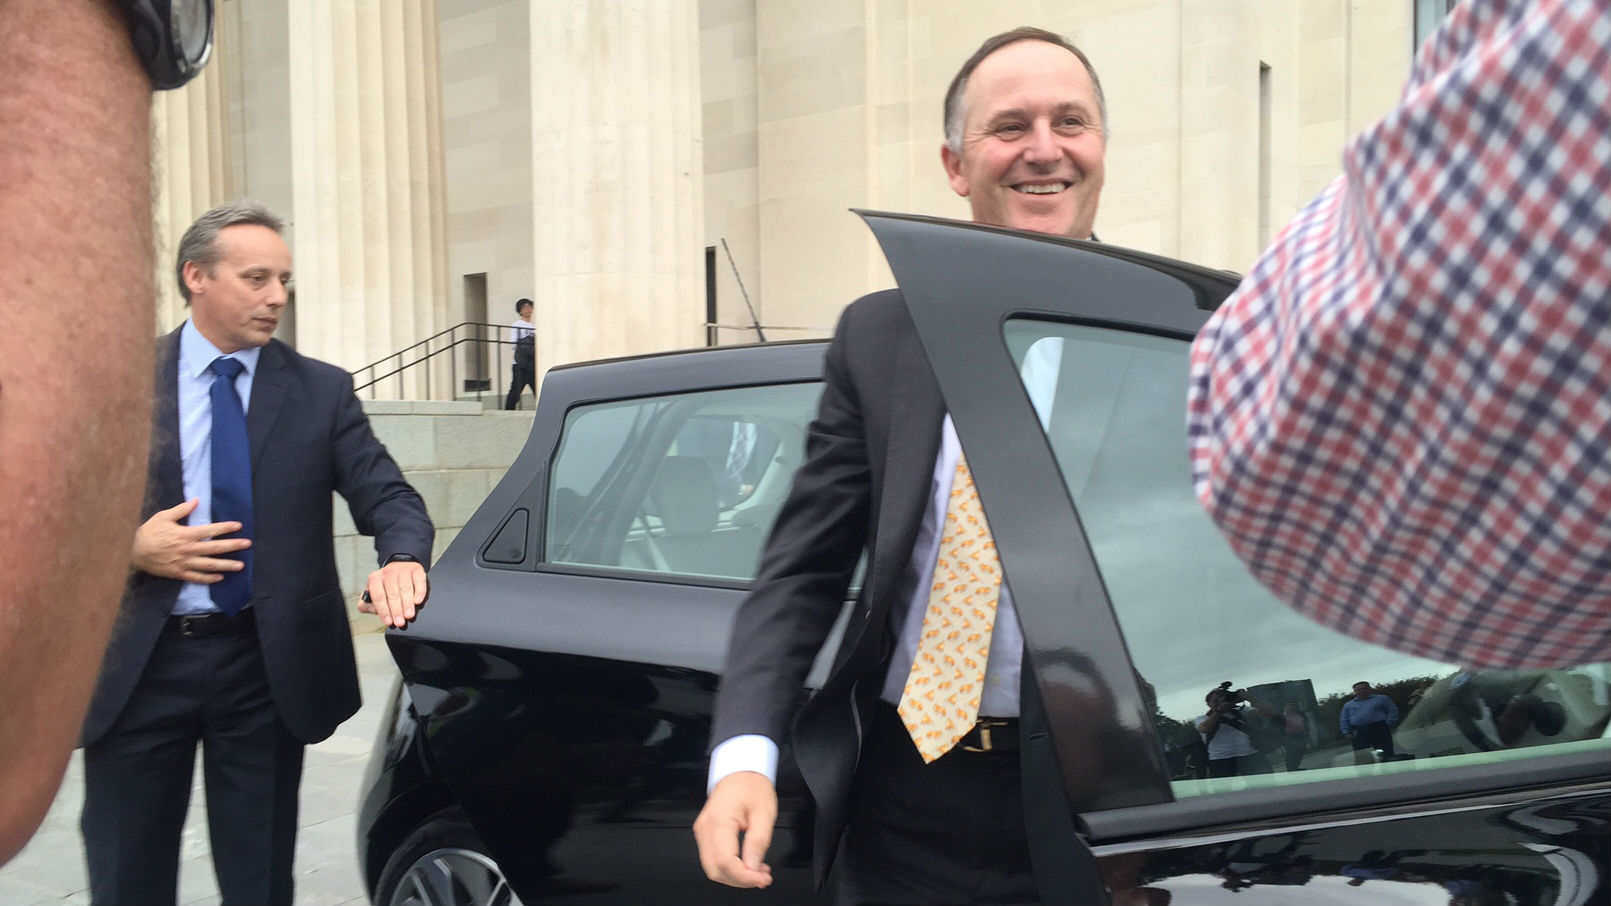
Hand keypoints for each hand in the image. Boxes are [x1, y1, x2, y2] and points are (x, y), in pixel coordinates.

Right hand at [131, 499, 250, 582]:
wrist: (133, 552)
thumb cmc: (149, 532)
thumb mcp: (163, 517)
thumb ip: (181, 510)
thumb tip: (196, 500)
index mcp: (185, 534)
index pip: (210, 530)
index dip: (225, 528)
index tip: (239, 526)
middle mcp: (187, 549)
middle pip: (214, 548)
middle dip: (232, 546)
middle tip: (247, 544)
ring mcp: (184, 563)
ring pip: (209, 565)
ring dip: (226, 565)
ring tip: (240, 565)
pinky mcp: (178, 573)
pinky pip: (196, 578)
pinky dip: (209, 579)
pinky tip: (220, 578)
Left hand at [359, 560, 427, 628]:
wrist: (399, 567)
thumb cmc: (386, 585)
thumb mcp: (372, 592)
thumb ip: (367, 604)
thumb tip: (371, 610)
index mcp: (375, 579)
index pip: (378, 597)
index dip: (383, 611)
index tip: (389, 622)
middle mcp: (388, 572)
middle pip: (393, 594)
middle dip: (396, 610)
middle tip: (400, 622)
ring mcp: (402, 569)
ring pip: (405, 588)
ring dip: (408, 604)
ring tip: (409, 615)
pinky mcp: (416, 569)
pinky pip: (418, 581)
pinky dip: (419, 592)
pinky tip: (418, 601)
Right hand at [693, 771, 775, 888]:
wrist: (739, 770)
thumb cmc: (751, 785)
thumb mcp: (764, 812)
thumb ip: (758, 842)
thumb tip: (753, 867)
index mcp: (719, 820)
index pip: (725, 861)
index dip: (744, 877)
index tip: (762, 879)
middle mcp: (705, 828)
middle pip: (715, 869)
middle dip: (740, 880)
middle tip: (763, 877)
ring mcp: (703, 831)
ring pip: (713, 868)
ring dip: (735, 875)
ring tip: (758, 870)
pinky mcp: (706, 833)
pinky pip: (714, 858)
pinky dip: (730, 867)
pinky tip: (747, 864)